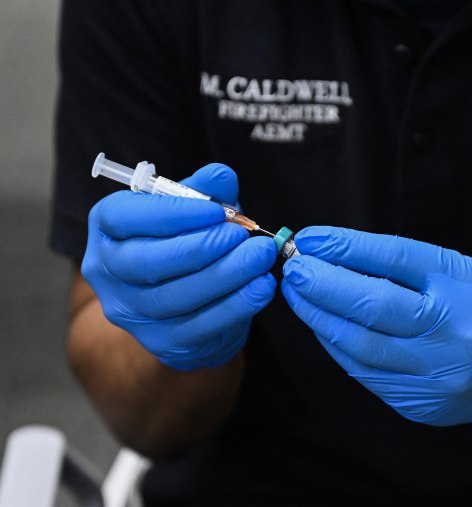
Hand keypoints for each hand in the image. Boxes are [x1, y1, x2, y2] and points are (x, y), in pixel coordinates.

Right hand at [82, 163, 276, 370]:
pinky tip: (261, 287)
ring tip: (260, 256)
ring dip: (225, 275)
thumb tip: (221, 176)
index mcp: (108, 229)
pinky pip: (199, 326)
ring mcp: (131, 313)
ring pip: (175, 296)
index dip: (172, 213)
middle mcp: (107, 272)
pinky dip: (236, 305)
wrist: (192, 303)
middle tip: (244, 235)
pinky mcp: (162, 343)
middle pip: (147, 262)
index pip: (123, 218)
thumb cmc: (188, 242)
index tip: (218, 210)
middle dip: (202, 247)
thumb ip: (206, 191)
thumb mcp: (196, 210)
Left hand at [281, 226, 471, 446]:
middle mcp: (458, 332)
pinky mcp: (421, 404)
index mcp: (470, 287)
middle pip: (376, 306)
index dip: (348, 247)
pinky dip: (336, 345)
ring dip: (320, 318)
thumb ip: (401, 262)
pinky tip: (320, 325)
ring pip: (362, 346)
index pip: (398, 259)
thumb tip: (330, 250)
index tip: (310, 238)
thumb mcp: (457, 271)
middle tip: (294, 267)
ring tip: (297, 294)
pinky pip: (365, 373)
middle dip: (325, 284)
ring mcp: (439, 374)